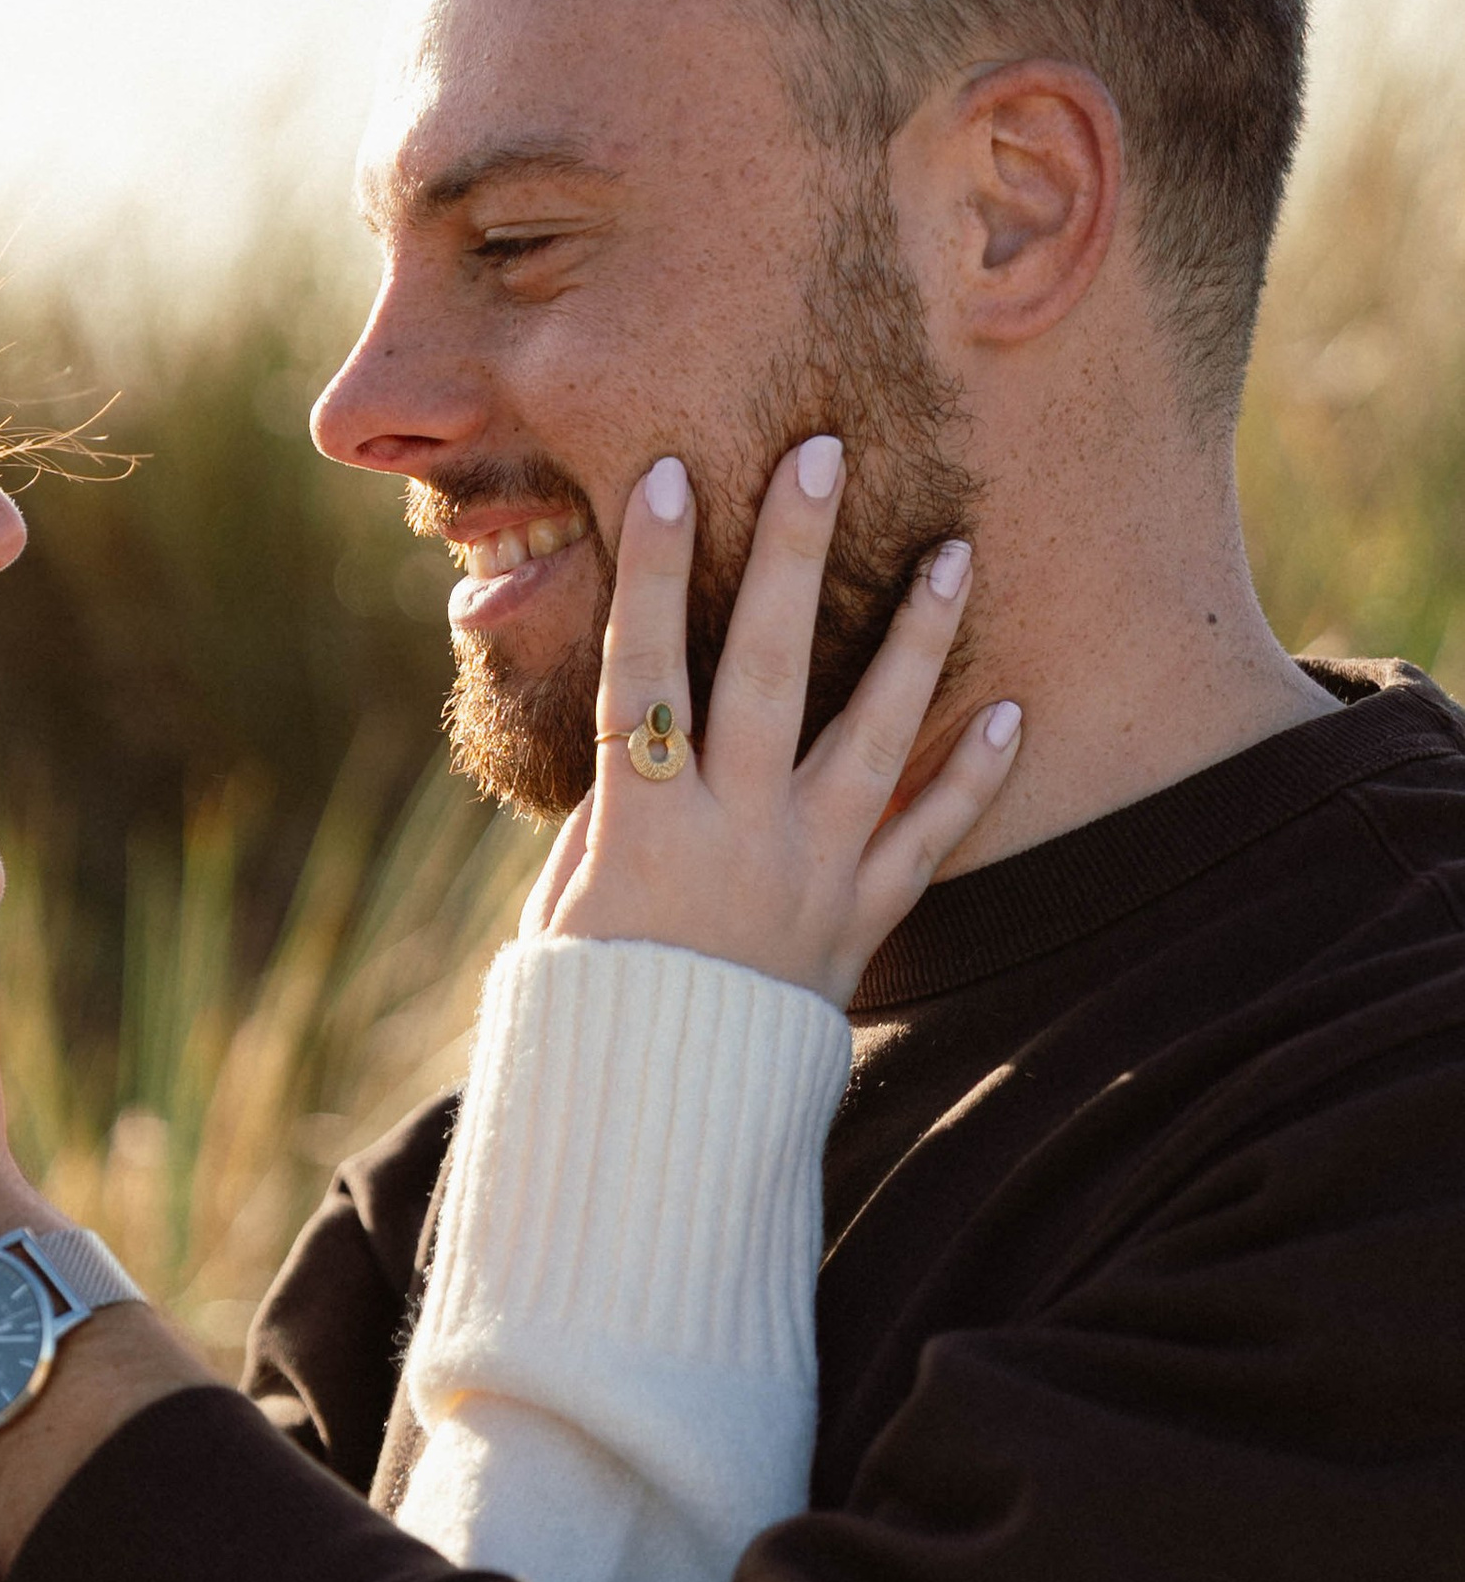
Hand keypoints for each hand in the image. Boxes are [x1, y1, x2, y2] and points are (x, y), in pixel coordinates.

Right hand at [523, 437, 1019, 1006]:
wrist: (663, 1126)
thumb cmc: (594, 1009)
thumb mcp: (565, 908)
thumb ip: (605, 817)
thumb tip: (635, 746)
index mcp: (642, 825)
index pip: (642, 669)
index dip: (649, 570)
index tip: (666, 474)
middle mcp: (732, 834)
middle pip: (764, 668)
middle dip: (789, 553)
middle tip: (822, 454)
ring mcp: (809, 874)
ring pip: (873, 736)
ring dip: (916, 639)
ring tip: (955, 552)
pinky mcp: (861, 921)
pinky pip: (929, 841)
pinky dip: (976, 779)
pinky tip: (1015, 713)